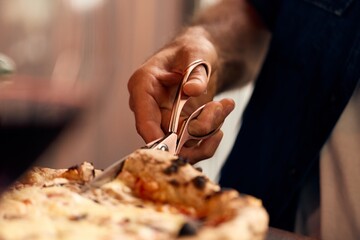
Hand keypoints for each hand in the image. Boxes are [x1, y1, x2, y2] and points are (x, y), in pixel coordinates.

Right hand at [128, 27, 234, 162]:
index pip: (143, 118)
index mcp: (143, 85)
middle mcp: (151, 107)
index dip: (155, 136)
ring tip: (225, 105)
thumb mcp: (196, 52)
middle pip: (166, 136)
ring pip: (183, 143)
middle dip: (198, 128)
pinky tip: (224, 108)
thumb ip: (195, 72)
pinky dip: (213, 132)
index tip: (174, 145)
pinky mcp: (180, 127)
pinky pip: (195, 142)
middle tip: (218, 107)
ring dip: (209, 129)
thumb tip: (192, 90)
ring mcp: (165, 119)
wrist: (200, 57)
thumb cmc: (192, 49)